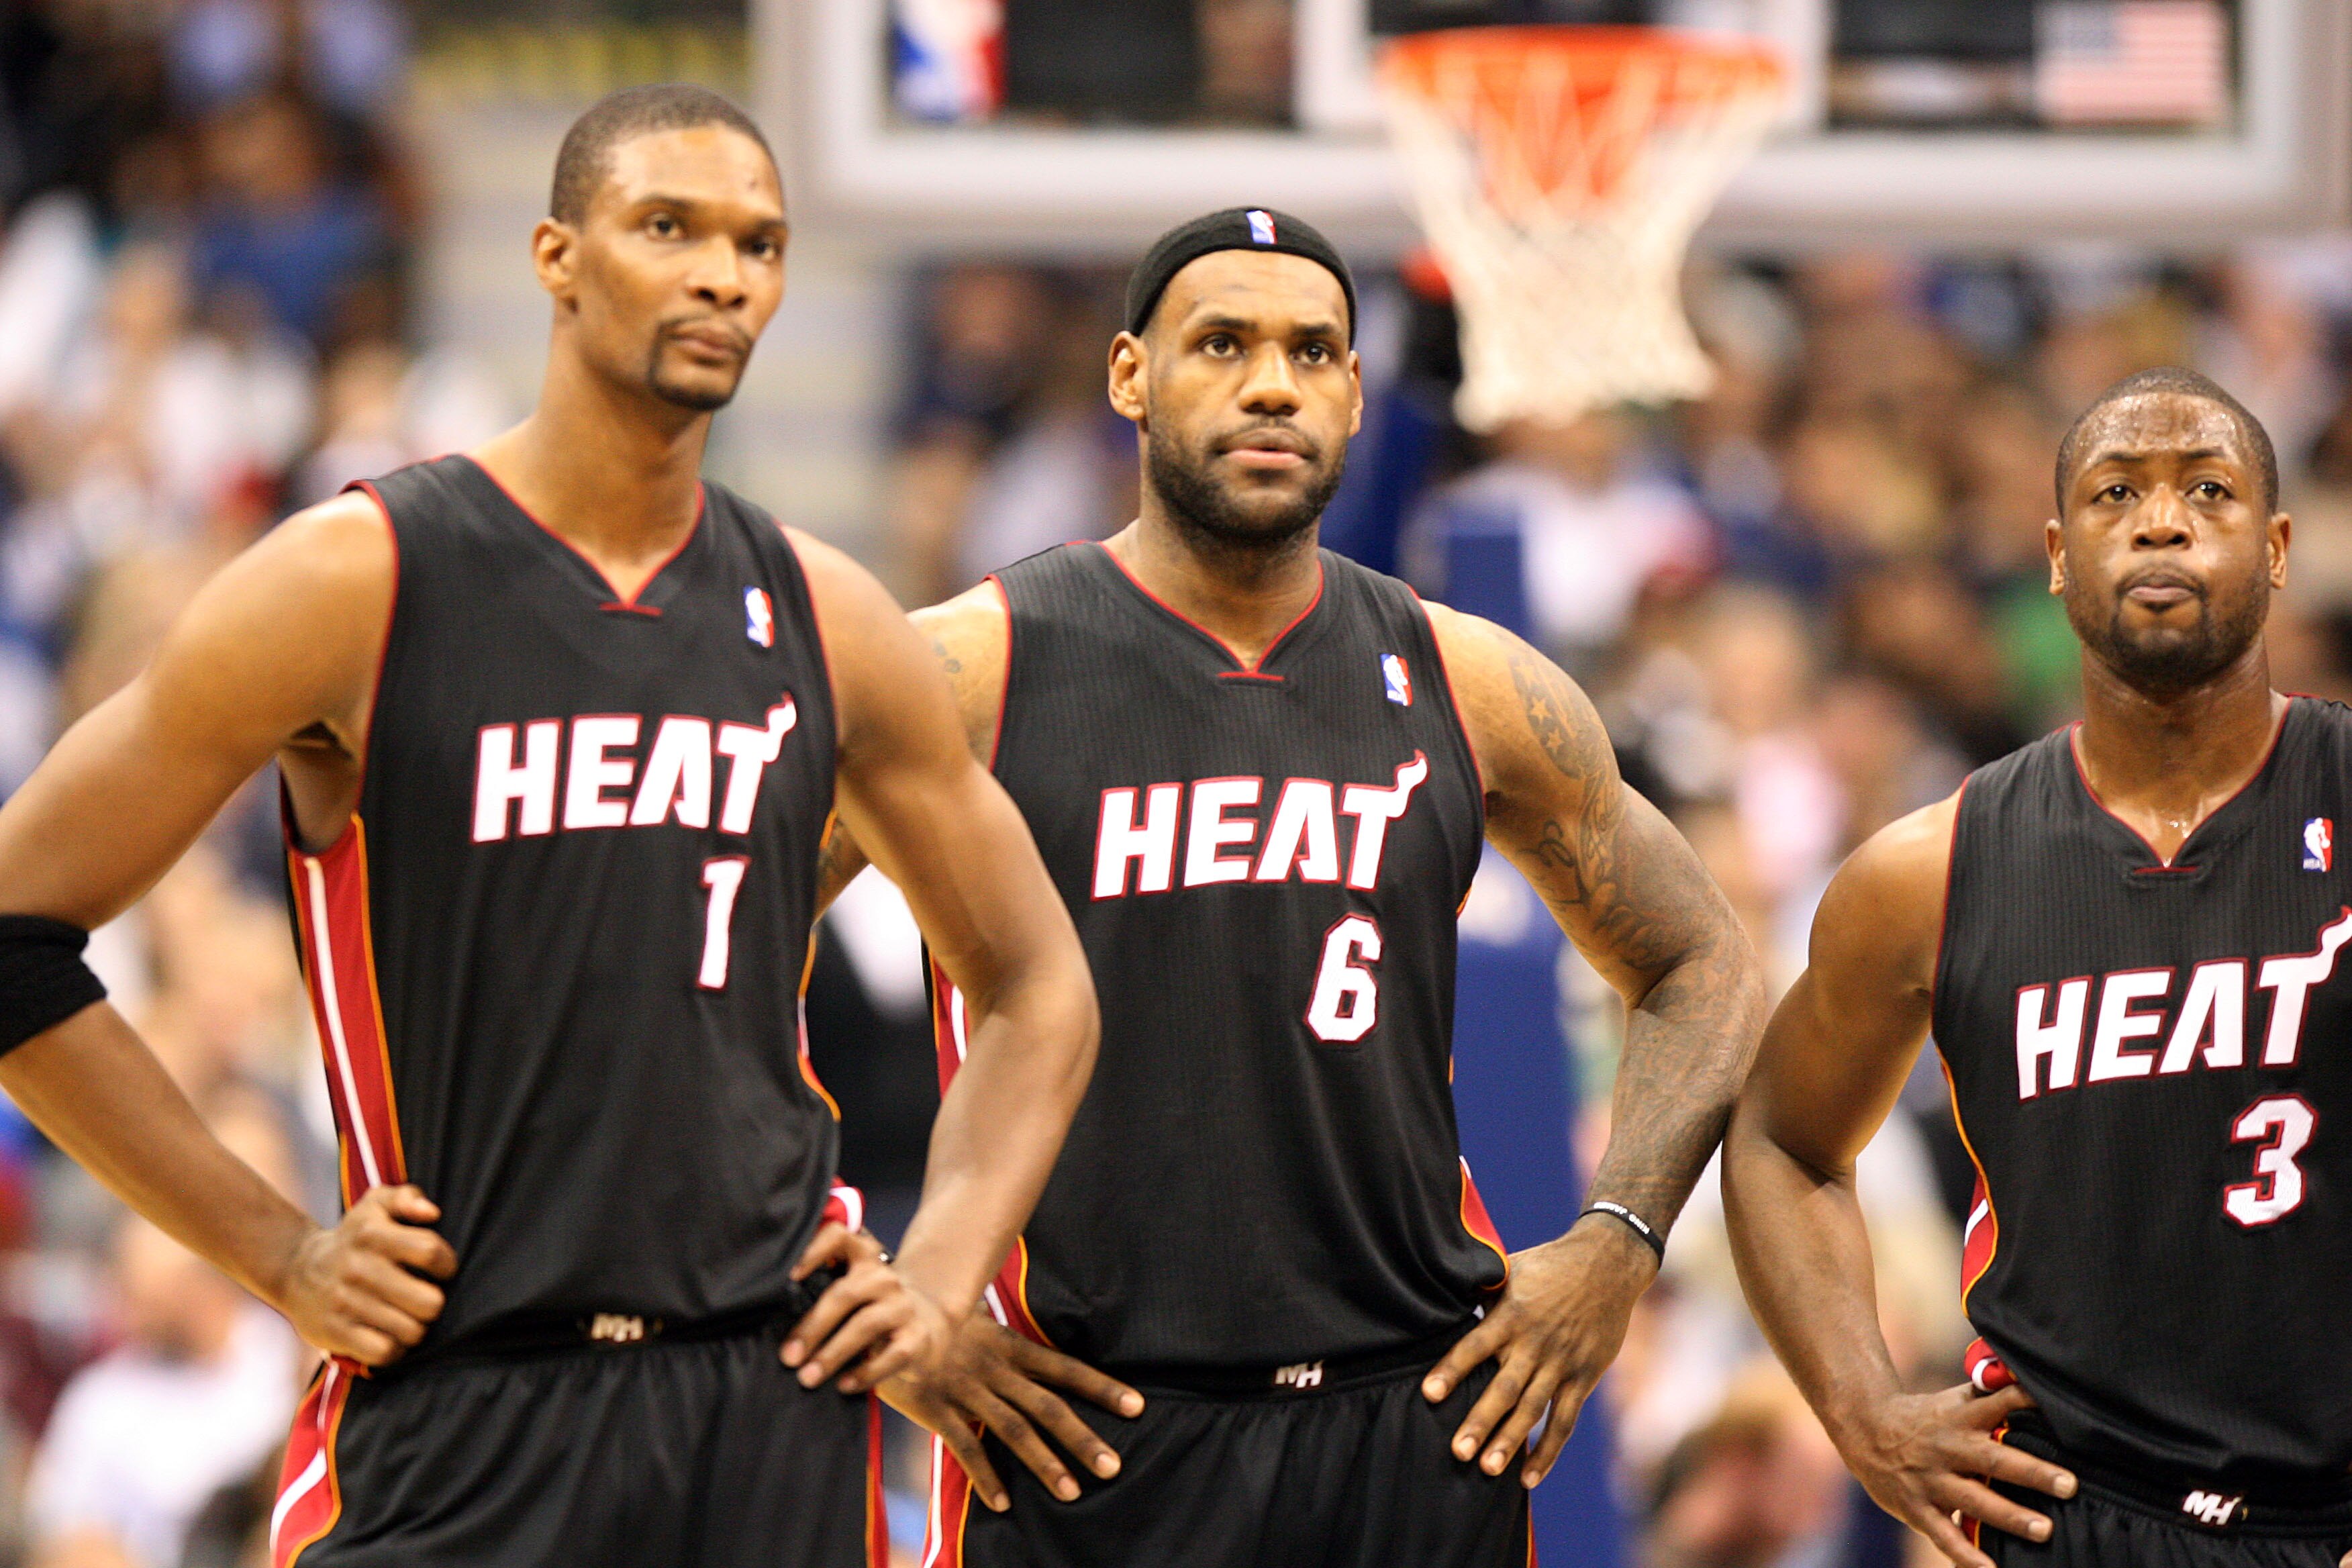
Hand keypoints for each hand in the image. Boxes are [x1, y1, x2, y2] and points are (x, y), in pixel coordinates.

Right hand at [275, 1184, 454, 1365]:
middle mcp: (358, 1268)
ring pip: (412, 1331)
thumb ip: (406, 1197)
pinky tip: (389, 1335)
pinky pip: (385, 1352)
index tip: (440, 1270)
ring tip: (405, 1316)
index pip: (431, 1252)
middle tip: (422, 1299)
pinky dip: (394, 1348)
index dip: (446, 1265)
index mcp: (373, 1233)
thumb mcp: (375, 1205)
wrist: (296, 1270)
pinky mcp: (335, 1332)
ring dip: (415, 1327)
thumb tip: (431, 1212)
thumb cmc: (353, 1237)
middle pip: (430, 1302)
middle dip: (433, 1303)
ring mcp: (345, 1303)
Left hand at [781, 1223, 948, 1394]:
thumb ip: (817, 1290)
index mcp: (860, 1255)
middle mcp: (882, 1275)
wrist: (919, 1326)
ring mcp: (902, 1305)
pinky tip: (843, 1386)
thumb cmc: (864, 1309)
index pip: (838, 1235)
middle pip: (844, 1294)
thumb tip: (767, 1317)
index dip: (813, 1251)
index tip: (789, 1276)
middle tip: (788, 1357)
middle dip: (813, 1328)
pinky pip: (890, 1356)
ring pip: (865, 1324)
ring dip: (833, 1353)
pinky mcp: (916, 1336)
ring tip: (808, 1377)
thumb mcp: (846, 1288)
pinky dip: (864, 1373)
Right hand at [880, 1312, 1142, 1512]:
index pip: (1065, 1368)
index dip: (1101, 1387)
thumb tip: (1039, 1350)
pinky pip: (965, 1445)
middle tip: (1113, 1467)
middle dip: (1082, 1438)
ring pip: (1013, 1430)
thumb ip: (1010, 1341)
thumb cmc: (938, 1318)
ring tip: (1071, 1492)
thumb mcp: (981, 1320)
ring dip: (1044, 1462)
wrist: (886, 1312)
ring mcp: (966, 1389)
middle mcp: (994, 1369)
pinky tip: (1001, 1503)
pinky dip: (984, 1474)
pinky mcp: (935, 1407)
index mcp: (1009, 1346)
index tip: (1136, 1406)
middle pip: (1047, 1406)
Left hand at [1421, 1217, 1654, 1487]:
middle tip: (1458, 1451)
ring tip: (1488, 1470)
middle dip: (1481, 1421)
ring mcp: (1562, 1363)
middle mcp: (1535, 1343)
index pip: (1476, 1346)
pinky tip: (1528, 1477)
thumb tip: (1441, 1295)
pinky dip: (1548, 1450)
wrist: (1607, 1264)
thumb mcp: (1511, 1270)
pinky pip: (1565, 1420)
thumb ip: (1482, 1293)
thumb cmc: (1549, 1265)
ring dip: (1511, 1442)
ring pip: (1533, 1409)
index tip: (1429, 1393)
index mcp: (1512, 1315)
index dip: (1452, 1369)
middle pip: (1504, 1388)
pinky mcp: (1583, 1377)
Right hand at [1831, 1382, 2074, 1567]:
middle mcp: (1948, 1449)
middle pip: (1993, 1460)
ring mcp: (1931, 1481)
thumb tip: (2025, 1377)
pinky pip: (1945, 1536)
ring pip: (1974, 1501)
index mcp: (1960, 1418)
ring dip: (2009, 1516)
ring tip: (2044, 1530)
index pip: (1996, 1404)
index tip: (2052, 1407)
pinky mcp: (1918, 1509)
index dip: (2022, 1402)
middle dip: (2031, 1473)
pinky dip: (1967, 1556)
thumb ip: (1987, 1395)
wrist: (1864, 1430)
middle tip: (2068, 1485)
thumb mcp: (1951, 1401)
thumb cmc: (1923, 1418)